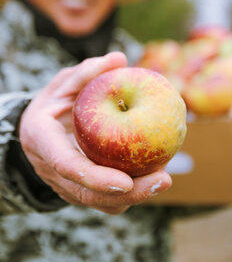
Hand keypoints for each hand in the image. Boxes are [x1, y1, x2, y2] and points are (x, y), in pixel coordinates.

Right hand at [19, 52, 171, 213]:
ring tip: (163, 179)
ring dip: (134, 197)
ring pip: (100, 202)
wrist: (38, 131)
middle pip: (88, 194)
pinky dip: (130, 193)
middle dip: (128, 194)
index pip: (67, 166)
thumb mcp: (63, 84)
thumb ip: (86, 73)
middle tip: (163, 180)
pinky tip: (152, 177)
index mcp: (43, 141)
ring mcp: (65, 184)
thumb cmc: (52, 104)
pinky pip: (105, 199)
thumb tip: (119, 58)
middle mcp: (52, 170)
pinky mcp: (80, 189)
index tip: (127, 181)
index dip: (96, 177)